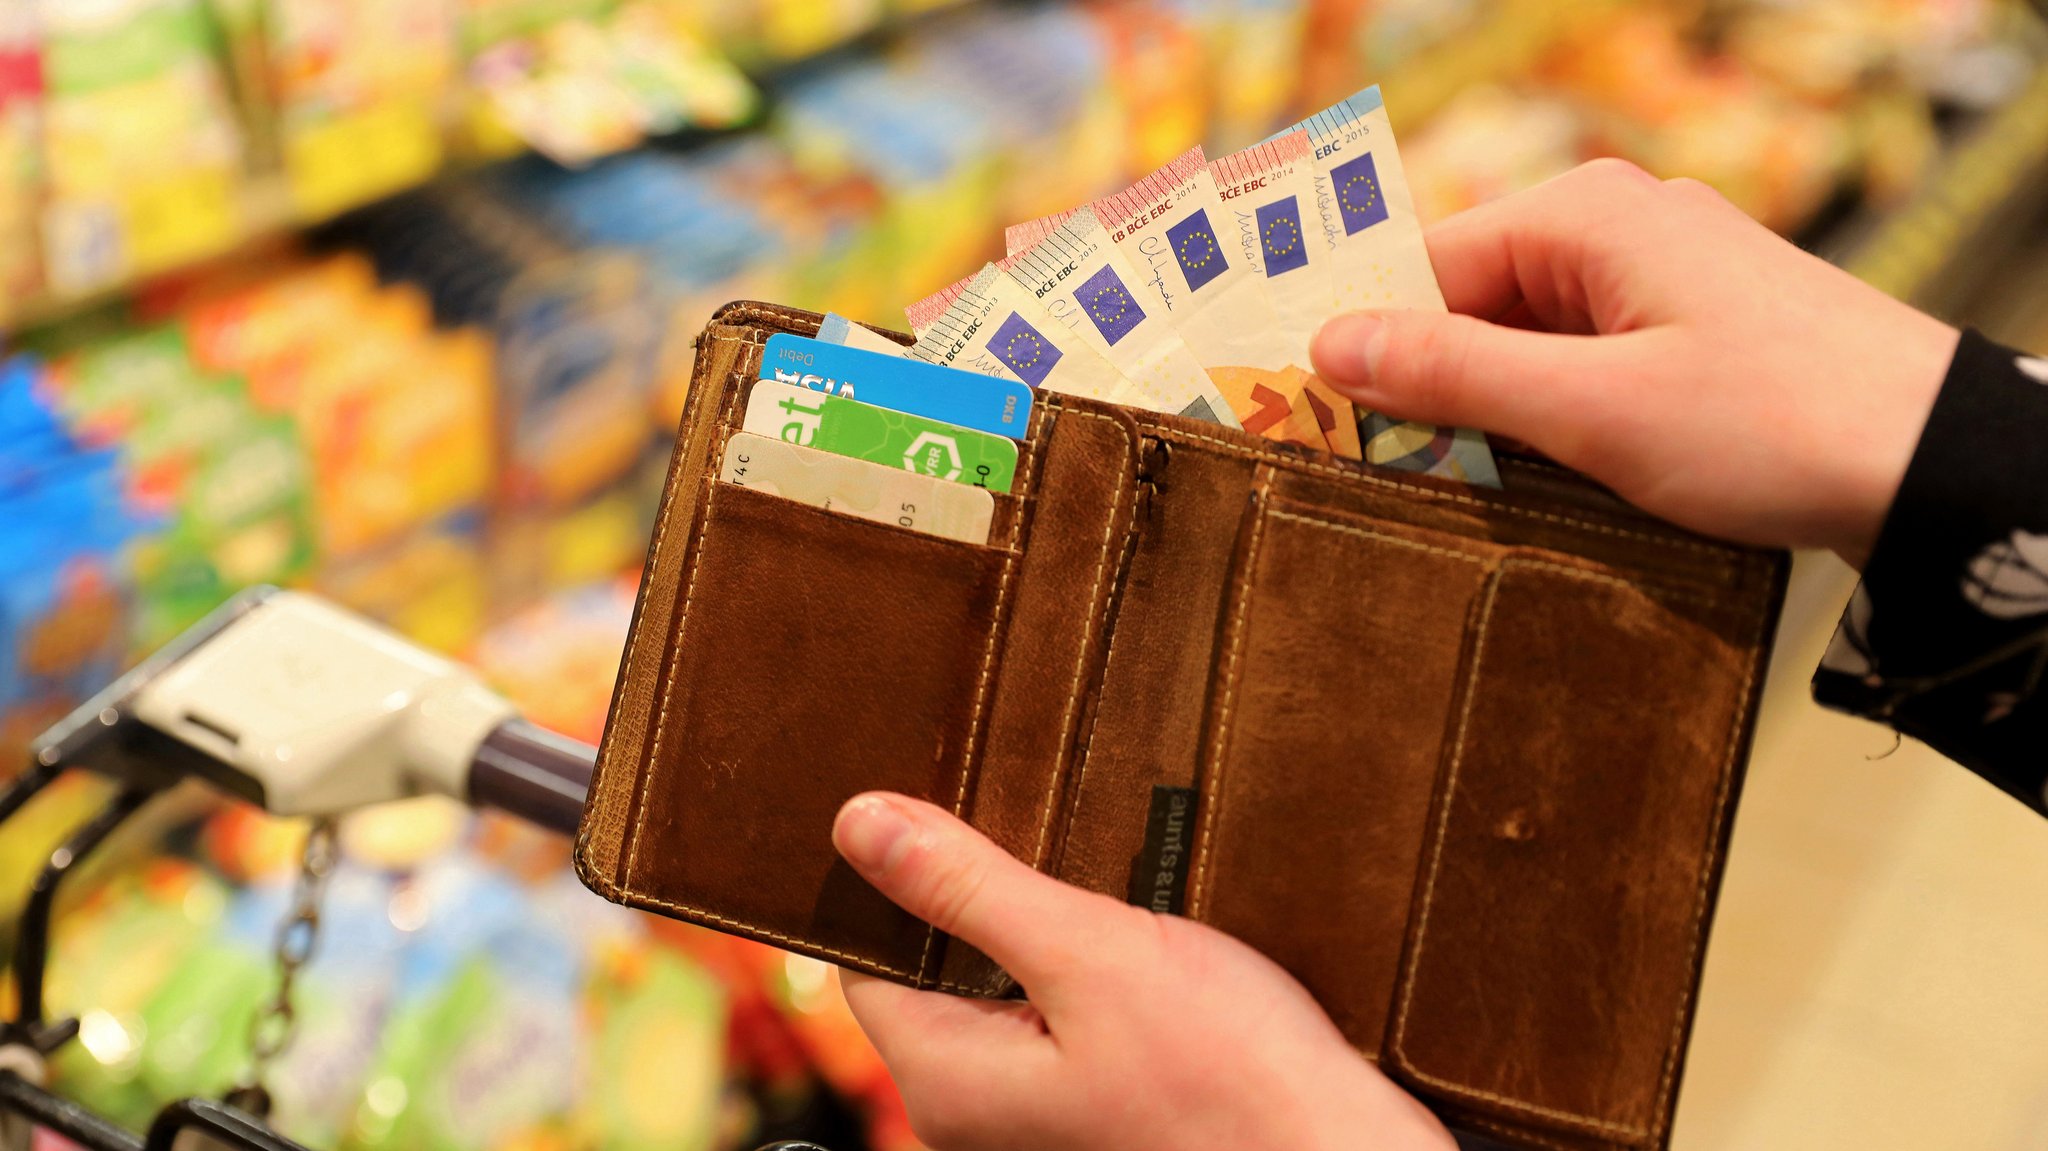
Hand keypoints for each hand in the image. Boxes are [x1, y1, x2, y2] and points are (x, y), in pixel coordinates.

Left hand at [830, 792, 1452, 1150]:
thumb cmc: (1230, 1078)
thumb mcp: (1087, 951)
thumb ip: (967, 888)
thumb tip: (856, 826)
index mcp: (947, 1080)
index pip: (869, 961)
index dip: (899, 879)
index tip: (949, 814)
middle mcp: (974, 1114)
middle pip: (935, 975)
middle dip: (981, 901)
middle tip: (1042, 836)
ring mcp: (1036, 1120)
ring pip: (1001, 993)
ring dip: (1043, 933)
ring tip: (1100, 888)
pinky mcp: (1094, 1111)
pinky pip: (1056, 1021)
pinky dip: (1085, 971)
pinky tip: (1137, 944)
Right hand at [1310, 158, 1959, 567]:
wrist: (1937, 463)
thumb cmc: (1769, 422)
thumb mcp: (1591, 409)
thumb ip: (1453, 373)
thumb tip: (1330, 345)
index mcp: (1586, 215)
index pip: (1428, 268)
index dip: (1367, 345)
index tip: (1315, 421)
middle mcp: (1619, 225)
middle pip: (1474, 301)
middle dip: (1428, 384)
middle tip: (1381, 470)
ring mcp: (1661, 275)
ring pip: (1526, 339)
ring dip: (1492, 411)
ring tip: (1462, 486)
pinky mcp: (1692, 327)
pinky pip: (1582, 361)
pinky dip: (1551, 416)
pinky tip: (1542, 478)